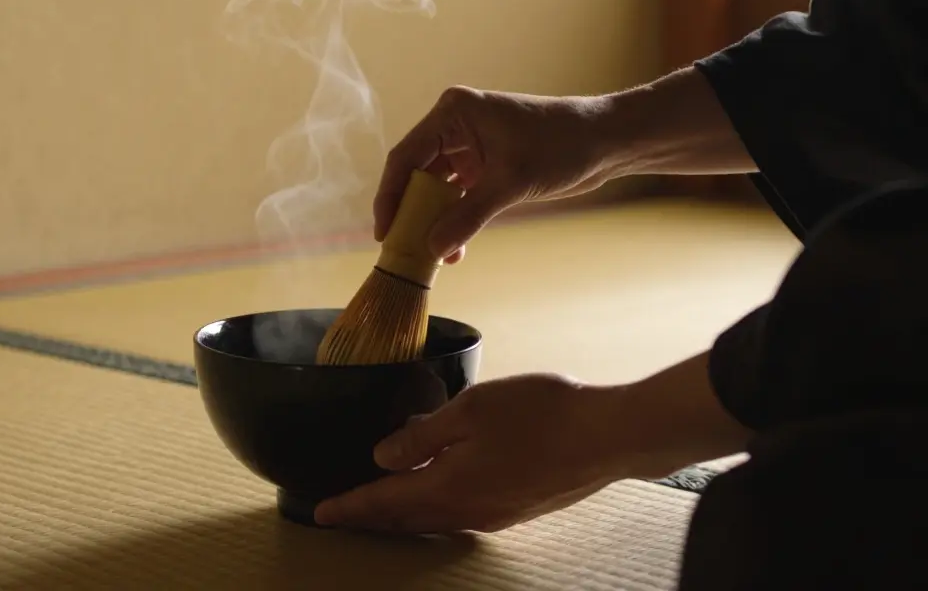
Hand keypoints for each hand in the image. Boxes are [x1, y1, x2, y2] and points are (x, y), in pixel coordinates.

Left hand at [313, 352, 751, 533]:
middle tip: (341, 513)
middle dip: (370, 517)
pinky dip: (434, 509)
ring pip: (433, 519)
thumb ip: (423, 435)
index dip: (350, 506)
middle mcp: (468, 511)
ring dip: (401, 515)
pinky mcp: (517, 508)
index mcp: (449, 486)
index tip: (320, 511)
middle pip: (405, 519)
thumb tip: (383, 456)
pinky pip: (460, 515)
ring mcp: (495, 514)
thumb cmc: (543, 413)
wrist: (609, 436)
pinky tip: (436, 492)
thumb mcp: (471, 410)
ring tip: (379, 505)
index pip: (384, 501)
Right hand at [375, 86, 613, 261]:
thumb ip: (468, 217)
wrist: (607, 141)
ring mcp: (469, 145)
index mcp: (453, 113)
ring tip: (430, 255)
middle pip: (416, 174)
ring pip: (435, 188)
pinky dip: (455, 219)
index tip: (384, 232)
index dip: (390, 197)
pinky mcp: (485, 163)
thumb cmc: (562, 145)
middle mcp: (455, 125)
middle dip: (411, 213)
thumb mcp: (511, 183)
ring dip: (434, 221)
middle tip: (402, 249)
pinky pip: (457, 195)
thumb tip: (433, 250)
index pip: (405, 157)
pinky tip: (455, 249)